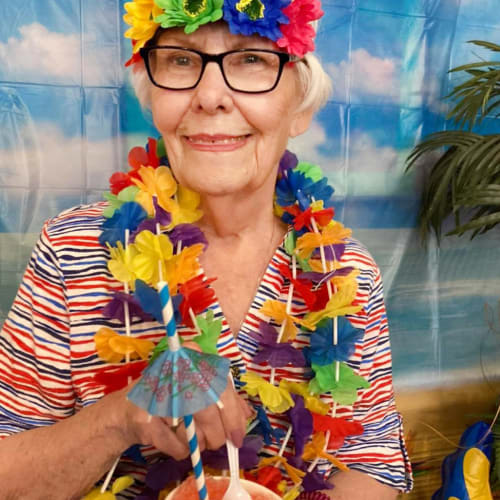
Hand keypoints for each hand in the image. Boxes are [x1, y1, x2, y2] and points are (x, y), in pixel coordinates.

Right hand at [118, 376, 252, 459]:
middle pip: (208, 414)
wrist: (126, 409)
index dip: (234, 417)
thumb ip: (224, 397)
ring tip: (192, 437)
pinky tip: (175, 440)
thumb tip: (246, 414)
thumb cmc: (169, 396)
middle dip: (217, 436)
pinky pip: (177, 447)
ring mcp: (158, 397)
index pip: (222, 390)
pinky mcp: (146, 422)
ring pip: (194, 434)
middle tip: (217, 442)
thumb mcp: (198, 388)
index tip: (238, 437)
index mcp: (192, 360)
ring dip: (199, 444)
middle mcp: (174, 373)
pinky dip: (181, 450)